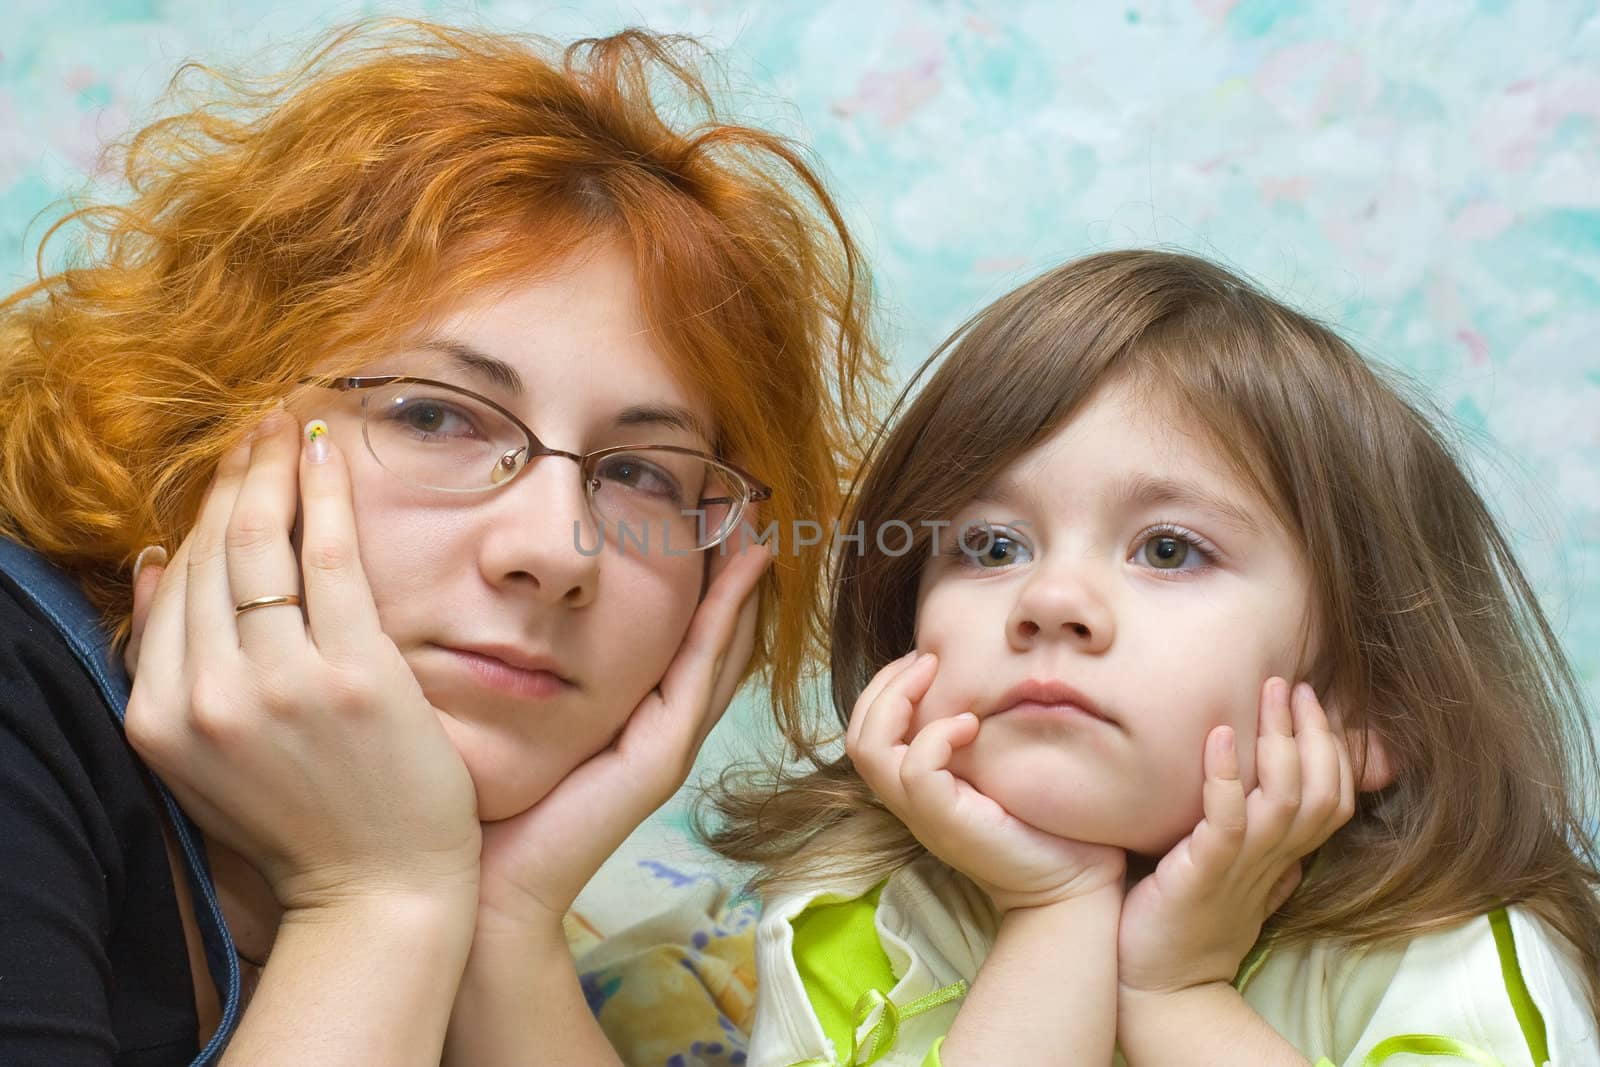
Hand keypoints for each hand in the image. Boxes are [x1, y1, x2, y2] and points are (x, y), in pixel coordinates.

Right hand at [124, 412, 481, 912]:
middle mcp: (206, 698)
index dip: (198, 518)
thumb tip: (150, 564)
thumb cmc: (305, 824)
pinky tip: (329, 450)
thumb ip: (175, 666)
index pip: (171, 587)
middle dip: (233, 480)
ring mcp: (278, 686)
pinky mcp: (352, 676)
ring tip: (289, 424)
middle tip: (258, 427)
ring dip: (272, 472)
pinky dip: (324, 495)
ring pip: (259, 549)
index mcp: (159, 719)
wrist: (379, 892)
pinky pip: (329, 560)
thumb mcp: (208, 757)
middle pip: (207, 558)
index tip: (227, 471)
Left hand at [468, 537, 772, 930]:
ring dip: (741, 582)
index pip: (676, 632)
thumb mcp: (501, 712)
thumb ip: (510, 662)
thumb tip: (487, 585)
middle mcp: (657, 724)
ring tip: (755, 520)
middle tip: (746, 500)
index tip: (700, 508)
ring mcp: (667, 740)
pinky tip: (741, 568)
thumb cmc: (478, 803)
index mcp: (625, 715)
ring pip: (720, 644)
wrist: (480, 887)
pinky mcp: (661, 755)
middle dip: (731, 568)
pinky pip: (700, 669)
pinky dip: (725, 615)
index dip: (697, 574)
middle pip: (713, 633)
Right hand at [846, 653, 1124, 912]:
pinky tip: (971, 724)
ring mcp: (922, 814)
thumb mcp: (999, 771)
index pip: (866, 732)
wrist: (1071, 888)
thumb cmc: (1047, 826)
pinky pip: (915, 768)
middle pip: (858, 735)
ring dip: (898, 698)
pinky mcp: (945, 821)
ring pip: (870, 747)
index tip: (926, 660)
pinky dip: (936, 735)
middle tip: (926, 658)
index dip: (885, 689)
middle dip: (885, 684)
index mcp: (915, 789)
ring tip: (936, 674)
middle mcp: (908, 801)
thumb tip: (985, 683)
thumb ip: (979, 738)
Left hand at [1117, 678, 1353, 996]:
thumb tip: (1279, 808)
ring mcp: (1241, 865)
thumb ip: (1262, 844)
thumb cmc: (1189, 919)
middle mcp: (1272, 858)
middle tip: (1294, 684)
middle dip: (1313, 732)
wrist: (1159, 982)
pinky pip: (1226, 818)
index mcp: (1282, 855)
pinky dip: (1227, 775)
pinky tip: (1220, 736)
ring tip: (1269, 692)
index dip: (1333, 749)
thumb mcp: (1236, 874)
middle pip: (1321, 789)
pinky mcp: (1203, 872)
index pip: (1334, 796)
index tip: (1314, 701)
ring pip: (1285, 798)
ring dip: (1279, 740)